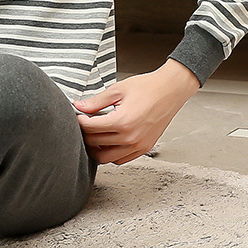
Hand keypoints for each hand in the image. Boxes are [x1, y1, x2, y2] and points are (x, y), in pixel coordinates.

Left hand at [74, 60, 199, 164]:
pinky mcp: (144, 148)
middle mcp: (130, 138)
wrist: (169, 91)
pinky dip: (111, 154)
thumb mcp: (117, 90)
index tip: (77, 116)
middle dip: (85, 134)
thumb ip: (96, 101)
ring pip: (106, 158)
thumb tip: (79, 106)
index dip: (79, 122)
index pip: (91, 128)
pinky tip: (108, 141)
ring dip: (96, 148)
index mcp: (122, 121)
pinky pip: (121, 160)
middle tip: (84, 124)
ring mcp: (138, 146)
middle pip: (96, 144)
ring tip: (94, 134)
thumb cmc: (146, 88)